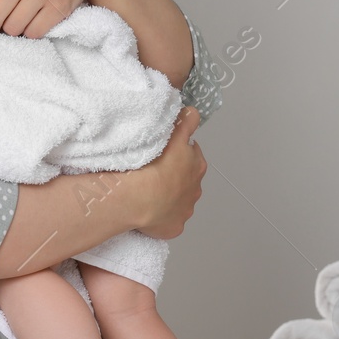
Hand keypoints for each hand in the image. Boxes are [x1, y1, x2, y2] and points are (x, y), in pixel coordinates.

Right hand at [133, 107, 205, 239]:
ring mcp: (186, 210)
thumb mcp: (173, 136)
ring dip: (168, 196)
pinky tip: (148, 211)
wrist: (141, 198)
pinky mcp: (175, 226)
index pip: (192, 154)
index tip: (166, 152)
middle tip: (155, 172)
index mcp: (196, 165)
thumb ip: (186, 122)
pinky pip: (169, 220)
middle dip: (175, 176)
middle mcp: (195, 189)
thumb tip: (193, 112)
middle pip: (187, 178)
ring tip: (149, 192)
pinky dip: (161, 216)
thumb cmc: (154, 166)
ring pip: (178, 200)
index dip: (179, 152)